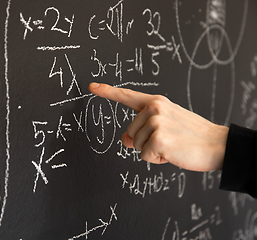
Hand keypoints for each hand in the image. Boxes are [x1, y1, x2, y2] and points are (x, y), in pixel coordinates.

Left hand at [89, 82, 228, 171]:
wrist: (218, 144)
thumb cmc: (192, 135)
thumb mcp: (165, 127)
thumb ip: (142, 128)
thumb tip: (123, 139)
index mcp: (156, 102)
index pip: (127, 95)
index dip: (108, 91)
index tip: (92, 86)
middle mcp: (154, 108)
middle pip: (130, 133)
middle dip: (145, 142)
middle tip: (169, 140)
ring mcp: (156, 122)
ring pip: (135, 145)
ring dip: (151, 151)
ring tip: (172, 145)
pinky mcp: (159, 138)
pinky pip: (144, 155)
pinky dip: (156, 159)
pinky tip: (172, 152)